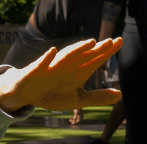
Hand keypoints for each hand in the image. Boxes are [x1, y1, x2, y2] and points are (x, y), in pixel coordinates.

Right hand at [0, 38, 122, 113]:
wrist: (26, 94)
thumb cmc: (52, 94)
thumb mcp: (77, 99)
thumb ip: (97, 97)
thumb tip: (120, 94)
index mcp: (77, 73)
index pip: (94, 60)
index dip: (106, 52)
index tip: (119, 41)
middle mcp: (66, 67)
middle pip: (84, 56)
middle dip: (97, 49)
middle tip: (111, 41)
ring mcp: (51, 68)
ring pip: (66, 57)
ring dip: (77, 49)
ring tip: (90, 42)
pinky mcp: (35, 72)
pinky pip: (41, 64)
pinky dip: (46, 58)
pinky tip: (53, 51)